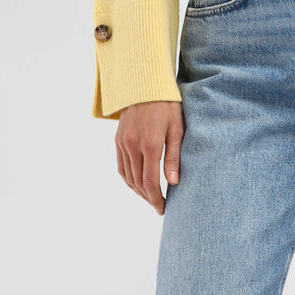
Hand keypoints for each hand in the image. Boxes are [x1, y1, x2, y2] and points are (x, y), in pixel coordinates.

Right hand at [115, 100, 183, 214]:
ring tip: (150, 197)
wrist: (145, 85)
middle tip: (159, 206)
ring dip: (138, 190)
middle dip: (149, 198)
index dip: (156, 199)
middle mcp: (133, 146)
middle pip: (138, 183)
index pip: (150, 182)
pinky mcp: (118, 140)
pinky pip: (121, 166)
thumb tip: (173, 183)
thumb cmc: (167, 105)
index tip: (163, 208)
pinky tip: (138, 183)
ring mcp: (123, 143)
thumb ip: (174, 157)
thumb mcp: (177, 129)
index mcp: (150, 145)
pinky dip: (128, 178)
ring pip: (127, 177)